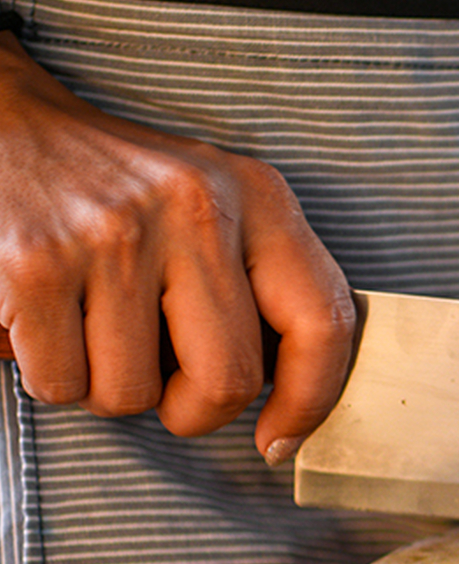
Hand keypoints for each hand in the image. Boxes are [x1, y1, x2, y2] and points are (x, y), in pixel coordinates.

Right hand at [0, 34, 354, 460]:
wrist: (5, 124)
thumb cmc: (122, 188)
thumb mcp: (218, 206)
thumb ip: (266, 284)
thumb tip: (296, 396)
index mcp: (257, 196)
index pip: (322, 323)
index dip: (310, 403)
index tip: (281, 439)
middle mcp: (193, 209)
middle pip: (228, 381)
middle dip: (194, 411)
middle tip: (168, 389)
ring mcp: (113, 236)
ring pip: (134, 394)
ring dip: (109, 387)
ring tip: (93, 329)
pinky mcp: (35, 264)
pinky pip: (63, 384)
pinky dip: (51, 373)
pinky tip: (46, 321)